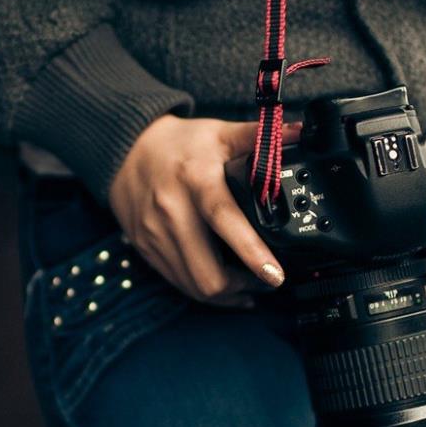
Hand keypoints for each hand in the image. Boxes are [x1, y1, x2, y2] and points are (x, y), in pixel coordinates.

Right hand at [108, 114, 290, 306]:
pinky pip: (179, 283)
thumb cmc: (179, 145)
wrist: (125, 152)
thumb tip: (301, 132)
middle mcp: (172, 211)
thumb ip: (260, 137)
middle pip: (208, 273)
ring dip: (226, 294)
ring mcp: (155, 235)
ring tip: (249, 285)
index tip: (275, 274)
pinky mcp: (146, 249)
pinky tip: (222, 286)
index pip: (224, 220)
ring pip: (194, 286)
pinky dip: (203, 290)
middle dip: (244, 286)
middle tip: (268, 280)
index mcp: (196, 180)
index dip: (252, 252)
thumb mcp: (220, 133)